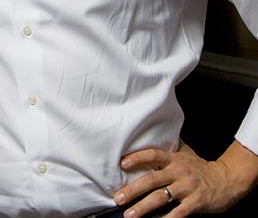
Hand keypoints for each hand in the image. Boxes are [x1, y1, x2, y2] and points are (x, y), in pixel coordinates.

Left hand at [114, 139, 257, 216]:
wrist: (226, 179)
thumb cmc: (200, 167)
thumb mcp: (185, 153)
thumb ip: (169, 148)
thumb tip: (150, 134)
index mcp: (174, 159)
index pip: (152, 154)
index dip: (137, 158)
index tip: (121, 163)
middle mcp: (178, 171)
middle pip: (152, 179)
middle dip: (133, 190)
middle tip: (118, 198)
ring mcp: (187, 187)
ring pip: (161, 197)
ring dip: (143, 207)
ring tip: (129, 215)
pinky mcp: (196, 202)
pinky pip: (179, 212)